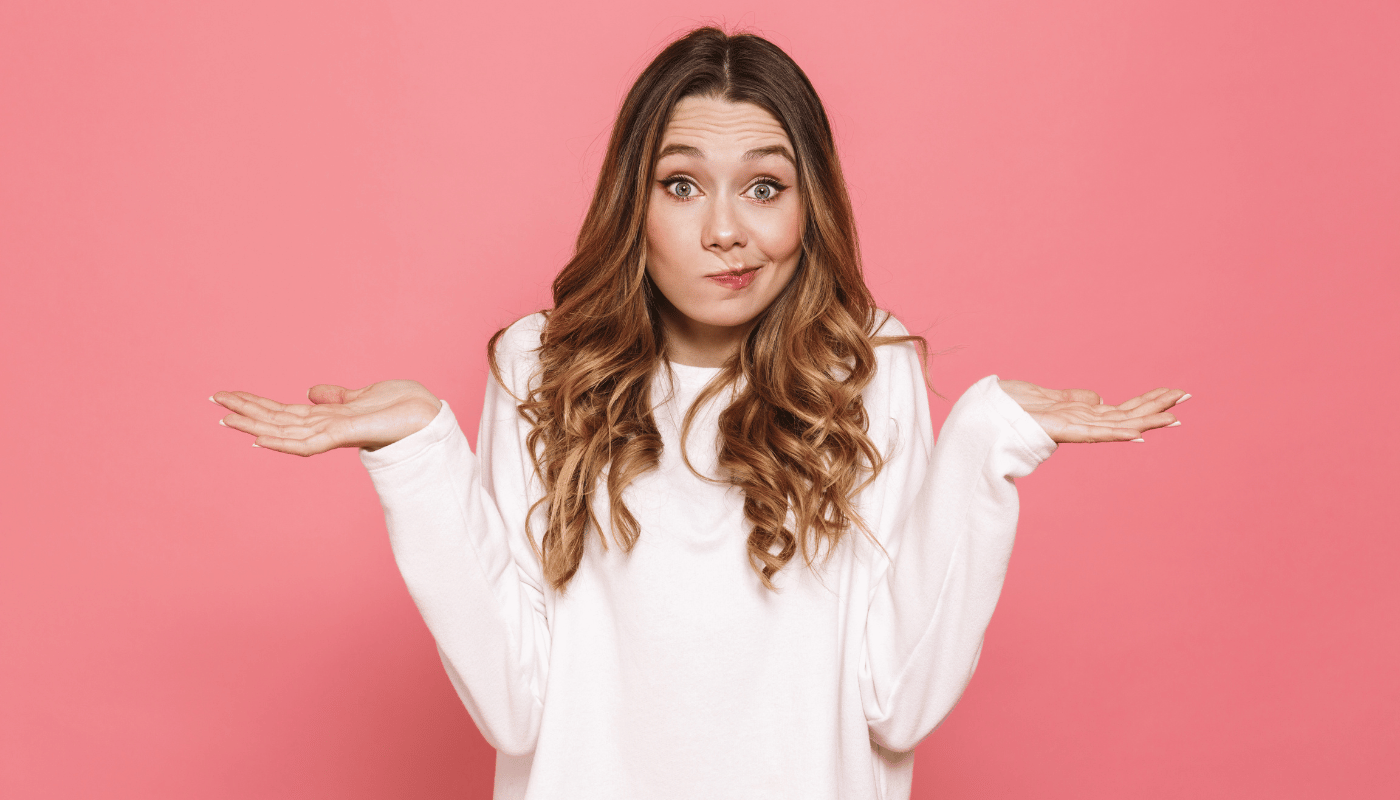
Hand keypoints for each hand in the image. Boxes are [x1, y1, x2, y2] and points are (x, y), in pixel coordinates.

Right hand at [212, 380, 441, 455]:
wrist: (430, 417)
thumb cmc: (404, 407)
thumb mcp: (364, 395)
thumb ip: (335, 397)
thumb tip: (310, 392)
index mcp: (328, 419)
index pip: (284, 413)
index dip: (257, 405)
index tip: (229, 397)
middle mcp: (326, 429)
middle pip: (277, 421)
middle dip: (245, 411)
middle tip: (213, 401)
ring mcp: (334, 434)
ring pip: (284, 432)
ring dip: (254, 424)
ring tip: (224, 417)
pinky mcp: (346, 435)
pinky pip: (307, 442)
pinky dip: (281, 440)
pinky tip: (258, 437)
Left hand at [997, 380, 1187, 443]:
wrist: (980, 418)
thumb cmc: (1007, 407)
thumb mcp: (1046, 394)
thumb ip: (1074, 399)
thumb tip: (1100, 399)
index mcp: (1078, 414)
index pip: (1120, 408)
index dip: (1146, 401)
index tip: (1172, 393)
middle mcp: (1080, 422)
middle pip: (1125, 414)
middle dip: (1156, 405)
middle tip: (1188, 396)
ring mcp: (1071, 428)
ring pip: (1116, 424)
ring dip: (1146, 419)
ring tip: (1174, 415)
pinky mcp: (1058, 431)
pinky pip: (1093, 433)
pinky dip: (1116, 433)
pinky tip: (1138, 433)